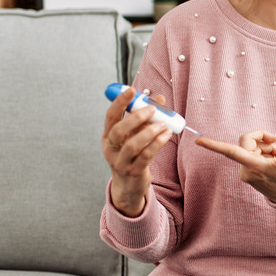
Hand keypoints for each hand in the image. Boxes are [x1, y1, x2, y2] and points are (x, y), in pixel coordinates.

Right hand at [102, 87, 172, 216]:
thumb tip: (159, 98)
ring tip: (164, 124)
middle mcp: (111, 149)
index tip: (131, 90)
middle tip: (152, 109)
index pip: (110, 116)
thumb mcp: (134, 135)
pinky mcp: (134, 172)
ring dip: (150, 131)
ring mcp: (121, 162)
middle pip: (119, 130)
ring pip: (133, 145)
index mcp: (108, 136)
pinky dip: (157, 144)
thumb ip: (145, 118)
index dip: (119, 102)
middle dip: (136, 117)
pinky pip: (146, 156)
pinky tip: (166, 135)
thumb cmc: (132, 155)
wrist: (128, 185)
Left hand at [196, 130, 275, 203]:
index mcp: (255, 167)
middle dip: (261, 138)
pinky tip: (272, 160)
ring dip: (265, 147)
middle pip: (246, 141)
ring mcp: (245, 170)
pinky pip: (252, 152)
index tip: (199, 141)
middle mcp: (246, 169)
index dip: (215, 146)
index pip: (232, 152)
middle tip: (275, 140)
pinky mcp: (247, 170)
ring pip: (250, 146)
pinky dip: (263, 152)